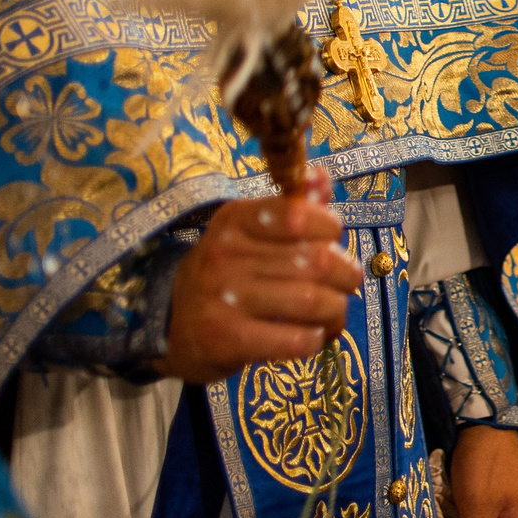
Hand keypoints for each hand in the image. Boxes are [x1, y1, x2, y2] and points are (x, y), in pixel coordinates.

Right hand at [160, 182, 365, 384]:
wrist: (171, 324)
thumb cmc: (226, 272)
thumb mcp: (248, 231)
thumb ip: (292, 204)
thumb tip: (322, 177)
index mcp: (235, 220)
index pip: (298, 214)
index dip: (330, 229)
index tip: (330, 242)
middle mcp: (227, 254)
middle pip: (317, 261)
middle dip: (346, 275)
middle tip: (344, 284)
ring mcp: (225, 298)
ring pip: (313, 301)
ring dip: (336, 311)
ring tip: (332, 314)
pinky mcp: (228, 339)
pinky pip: (296, 340)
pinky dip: (316, 339)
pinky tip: (311, 336)